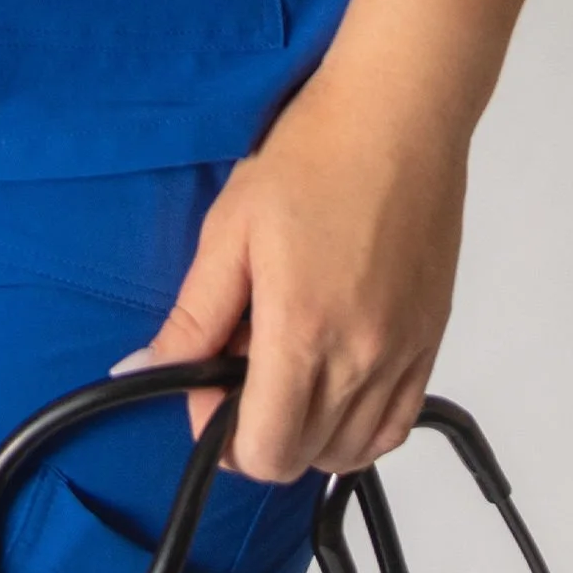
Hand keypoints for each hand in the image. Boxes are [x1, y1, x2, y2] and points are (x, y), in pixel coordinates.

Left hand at [122, 55, 469, 481]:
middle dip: (259, 431)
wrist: (397, 114)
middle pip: (303, 458)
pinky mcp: (432, 340)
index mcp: (302, 333)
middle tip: (242, 363)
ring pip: (350, 450)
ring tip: (288, 362)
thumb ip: (190, 318)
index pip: (264, 451)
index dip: (221, 436)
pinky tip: (334, 377)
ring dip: (307, 431)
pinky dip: (359, 424)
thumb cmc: (311, 157)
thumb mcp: (229, 231)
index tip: (205, 390)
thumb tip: (140, 372)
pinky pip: (396, 425)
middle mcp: (361, 358)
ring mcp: (404, 354)